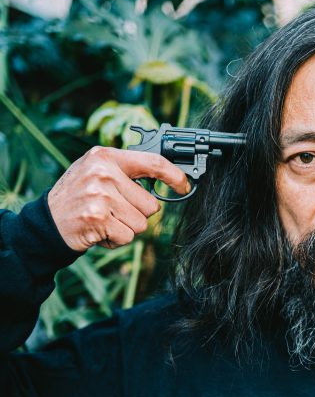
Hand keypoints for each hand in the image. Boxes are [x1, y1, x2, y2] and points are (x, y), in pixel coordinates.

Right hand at [47, 147, 190, 251]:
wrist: (48, 221)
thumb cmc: (78, 197)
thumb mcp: (97, 172)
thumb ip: (126, 172)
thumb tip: (165, 177)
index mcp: (106, 156)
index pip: (153, 162)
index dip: (175, 176)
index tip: (184, 185)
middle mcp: (104, 172)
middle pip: (151, 204)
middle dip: (137, 214)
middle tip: (113, 211)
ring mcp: (100, 195)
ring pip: (141, 223)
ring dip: (126, 228)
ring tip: (105, 220)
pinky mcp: (98, 218)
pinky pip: (127, 237)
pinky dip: (116, 240)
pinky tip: (99, 231)